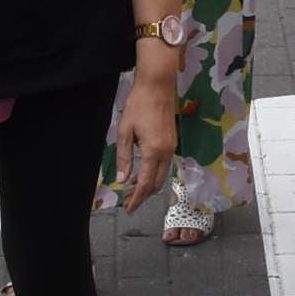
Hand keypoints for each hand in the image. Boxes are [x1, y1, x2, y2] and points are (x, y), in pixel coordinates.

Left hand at [111, 66, 180, 209]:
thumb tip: (121, 179)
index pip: (145, 183)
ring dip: (149, 185)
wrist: (158, 87)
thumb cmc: (138, 106)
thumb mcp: (125, 132)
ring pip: (162, 175)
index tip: (129, 208)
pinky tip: (142, 173)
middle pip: (157, 183)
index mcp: (153, 151)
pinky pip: (164, 165)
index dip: (137, 198)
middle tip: (128, 202)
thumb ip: (124, 157)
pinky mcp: (172, 142)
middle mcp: (166, 153)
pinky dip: (154, 174)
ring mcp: (172, 147)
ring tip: (133, 190)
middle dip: (143, 195)